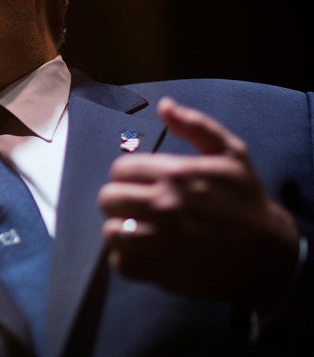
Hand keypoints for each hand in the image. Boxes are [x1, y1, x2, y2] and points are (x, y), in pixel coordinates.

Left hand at [98, 97, 298, 309]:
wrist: (268, 254)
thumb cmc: (245, 200)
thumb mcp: (231, 154)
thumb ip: (196, 125)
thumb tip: (164, 105)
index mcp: (176, 174)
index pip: (120, 169)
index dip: (128, 176)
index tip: (142, 184)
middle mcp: (163, 205)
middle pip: (108, 198)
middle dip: (120, 201)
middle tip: (138, 207)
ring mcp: (159, 241)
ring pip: (110, 231)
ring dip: (121, 230)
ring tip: (139, 230)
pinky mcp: (159, 271)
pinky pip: (121, 263)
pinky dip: (128, 259)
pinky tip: (146, 253)